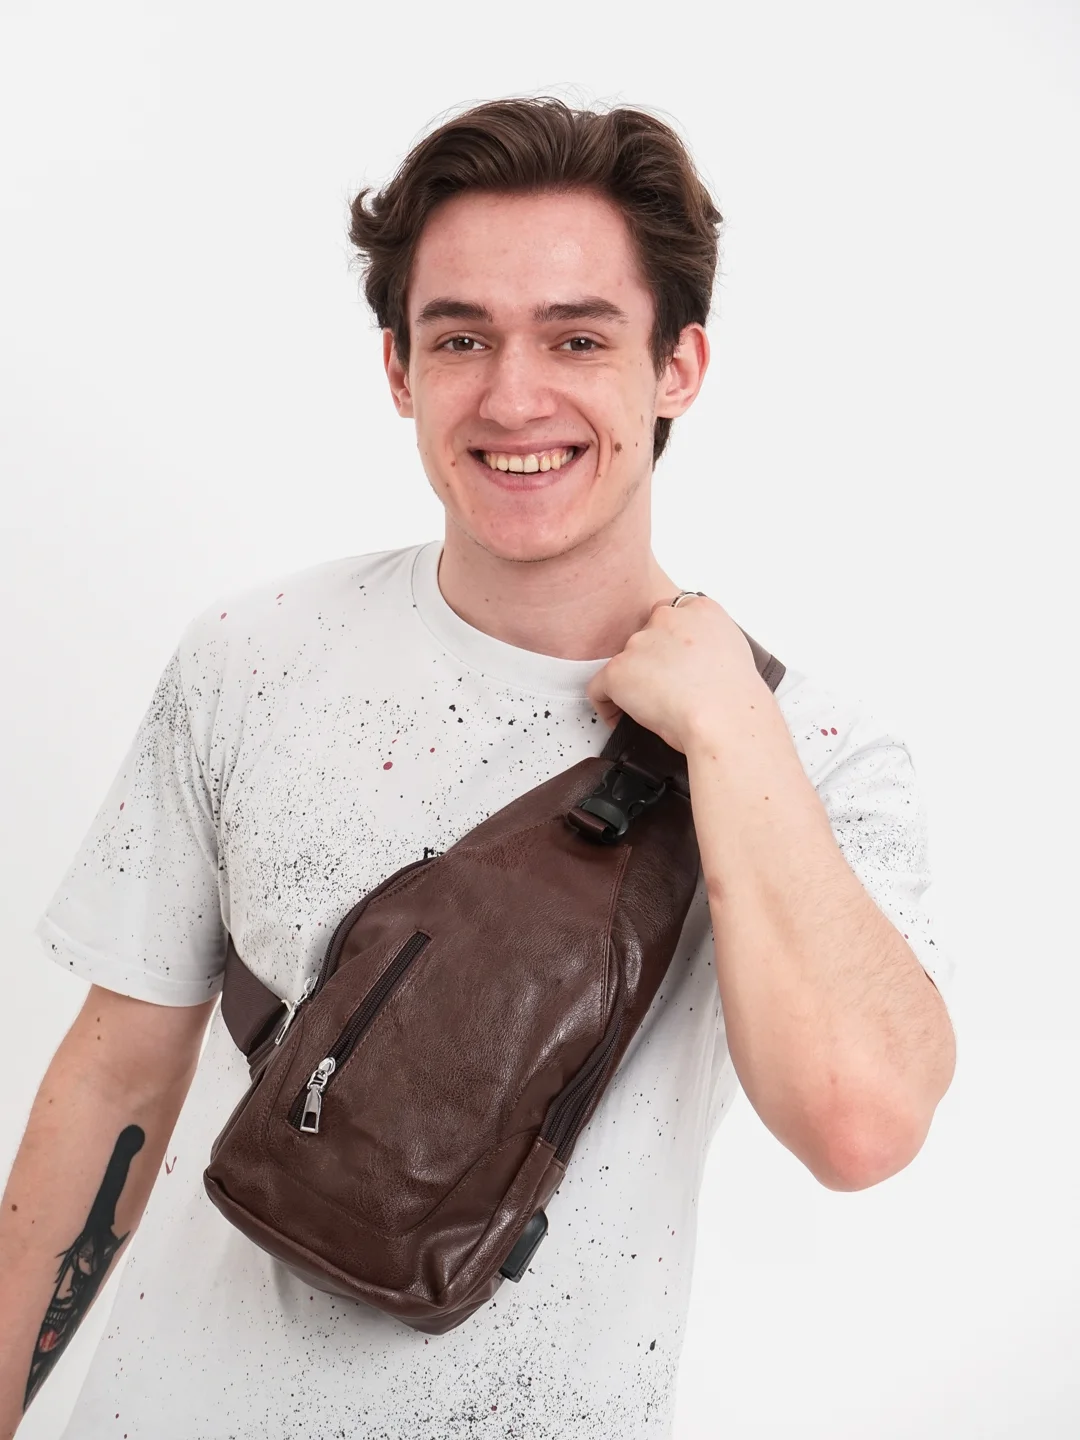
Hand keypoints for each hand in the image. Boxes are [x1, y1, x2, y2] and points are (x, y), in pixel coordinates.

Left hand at [585, 593, 764, 753]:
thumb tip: (695, 662)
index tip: (673, 663)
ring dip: (633, 682)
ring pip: (626, 662)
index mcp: (702, 611)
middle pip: (647, 636)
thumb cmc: (736, 699)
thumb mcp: (735, 654)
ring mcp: (640, 642)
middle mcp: (668, 618)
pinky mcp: (618, 669)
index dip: (670, 643)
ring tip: (653, 708)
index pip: (673, 615)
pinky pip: (599, 688)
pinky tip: (624, 718)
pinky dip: (608, 705)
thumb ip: (709, 645)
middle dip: (651, 662)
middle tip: (665, 690)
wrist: (725, 718)